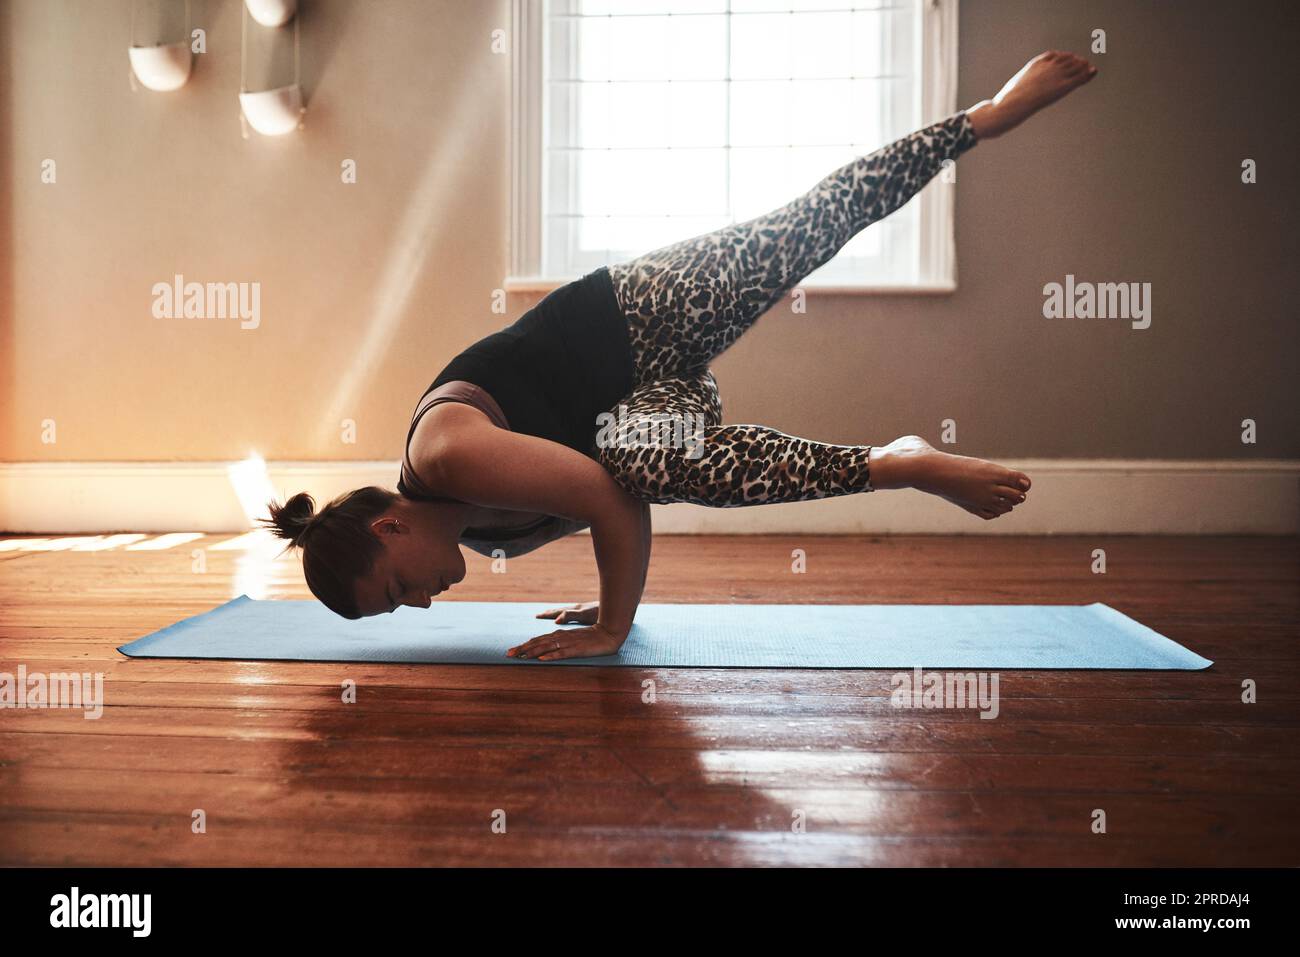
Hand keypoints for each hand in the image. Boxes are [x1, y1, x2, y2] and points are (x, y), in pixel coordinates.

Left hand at [507, 622, 625, 660]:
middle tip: (508, 654)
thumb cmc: (590, 638)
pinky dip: (551, 656)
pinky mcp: (577, 650)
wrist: (608, 633)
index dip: (524, 646)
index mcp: (558, 635)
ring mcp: (568, 643)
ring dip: (532, 652)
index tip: (512, 651)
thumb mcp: (572, 639)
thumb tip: (545, 650)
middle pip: (538, 643)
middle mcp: (560, 637)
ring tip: (520, 657)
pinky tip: (542, 660)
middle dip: (522, 649)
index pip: (537, 640)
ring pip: (546, 647)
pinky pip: (562, 653)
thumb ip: (560, 642)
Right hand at [535, 601, 599, 624]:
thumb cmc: (600, 613)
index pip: (557, 612)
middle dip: (550, 614)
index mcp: (574, 610)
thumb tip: (556, 620)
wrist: (617, 608)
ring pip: (567, 612)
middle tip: (540, 615)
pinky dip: (567, 616)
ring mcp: (583, 610)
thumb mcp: (584, 615)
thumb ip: (570, 616)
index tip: (537, 616)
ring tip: (551, 615)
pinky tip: (570, 618)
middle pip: (560, 611)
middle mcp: (577, 609)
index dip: (548, 615)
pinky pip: (574, 614)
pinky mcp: (589, 613)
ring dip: (558, 614)